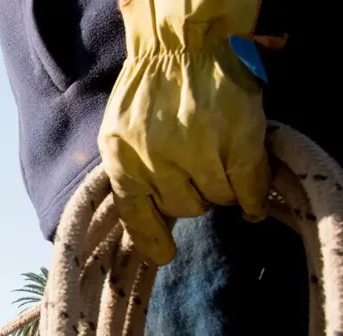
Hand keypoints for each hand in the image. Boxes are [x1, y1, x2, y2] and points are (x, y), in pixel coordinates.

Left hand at [97, 0, 267, 265]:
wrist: (183, 43)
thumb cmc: (149, 87)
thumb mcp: (121, 131)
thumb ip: (131, 169)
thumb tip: (148, 221)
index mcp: (122, 160)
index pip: (136, 216)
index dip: (152, 240)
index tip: (164, 255)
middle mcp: (157, 162)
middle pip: (184, 207)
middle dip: (192, 194)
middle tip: (198, 171)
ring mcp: (198, 153)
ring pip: (216, 198)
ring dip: (221, 187)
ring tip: (219, 162)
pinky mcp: (236, 143)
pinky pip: (248, 187)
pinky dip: (252, 195)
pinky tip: (251, 197)